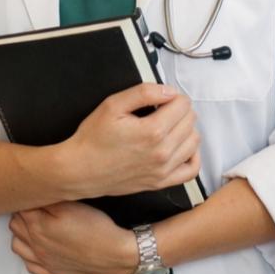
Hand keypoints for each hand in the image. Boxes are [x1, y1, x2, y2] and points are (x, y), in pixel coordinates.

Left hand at [9, 201, 137, 273]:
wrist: (114, 255)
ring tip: (34, 225)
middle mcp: (37, 245)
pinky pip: (30, 266)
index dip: (26, 197)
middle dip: (21, 213)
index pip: (19, 207)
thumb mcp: (71, 204)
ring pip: (17, 245)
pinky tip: (39, 248)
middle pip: (15, 225)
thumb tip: (35, 192)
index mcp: (38, 226)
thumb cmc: (96, 230)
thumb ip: (49, 199)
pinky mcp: (54, 272)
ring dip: (21, 234)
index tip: (32, 192)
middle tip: (35, 205)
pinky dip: (30, 255)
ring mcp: (44, 261)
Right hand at [56, 82, 200, 198]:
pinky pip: (191, 170)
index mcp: (152, 131)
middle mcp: (162, 152)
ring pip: (194, 142)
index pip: (183, 104)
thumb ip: (144, 92)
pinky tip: (181, 147)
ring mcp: (163, 170)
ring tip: (169, 125)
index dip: (173, 95)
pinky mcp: (160, 182)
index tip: (161, 98)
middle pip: (190, 121)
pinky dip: (192, 156)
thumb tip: (168, 91)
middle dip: (180, 110)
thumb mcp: (113, 105)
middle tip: (162, 109)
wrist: (80, 170)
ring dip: (186, 129)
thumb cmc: (93, 138)